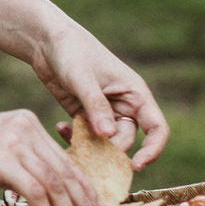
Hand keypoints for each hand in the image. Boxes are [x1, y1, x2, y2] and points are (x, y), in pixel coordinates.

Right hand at [0, 107, 104, 205]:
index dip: (85, 188)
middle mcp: (26, 127)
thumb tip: (44, 194)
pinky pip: (35, 191)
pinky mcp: (2, 158)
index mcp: (28, 123)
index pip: (66, 160)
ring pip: (56, 184)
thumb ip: (21, 161)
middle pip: (66, 172)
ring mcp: (14, 141)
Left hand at [29, 20, 170, 168]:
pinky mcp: (84, 116)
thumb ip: (96, 106)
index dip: (152, 150)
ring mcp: (104, 113)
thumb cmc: (72, 51)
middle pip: (126, 141)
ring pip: (105, 143)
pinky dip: (75, 139)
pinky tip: (60, 128)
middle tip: (86, 153)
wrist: (47, 40)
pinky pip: (86, 138)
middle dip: (109, 151)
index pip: (157, 129)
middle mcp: (123, 107)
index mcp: (135, 95)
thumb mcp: (83, 78)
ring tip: (69, 140)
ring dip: (89, 147)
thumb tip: (108, 136)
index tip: (136, 165)